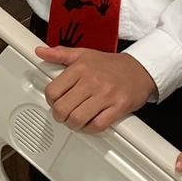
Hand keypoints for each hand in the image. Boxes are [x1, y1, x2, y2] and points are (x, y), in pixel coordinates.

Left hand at [34, 47, 155, 133]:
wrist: (141, 68)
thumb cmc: (111, 64)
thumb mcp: (84, 54)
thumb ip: (60, 54)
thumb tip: (40, 51)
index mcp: (80, 68)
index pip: (53, 91)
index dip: (51, 100)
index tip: (56, 101)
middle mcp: (92, 80)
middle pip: (62, 108)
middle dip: (60, 115)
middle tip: (64, 114)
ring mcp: (106, 94)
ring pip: (77, 118)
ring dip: (73, 124)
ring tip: (76, 120)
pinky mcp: (118, 106)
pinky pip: (98, 125)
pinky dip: (90, 128)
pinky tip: (90, 123)